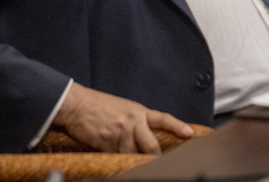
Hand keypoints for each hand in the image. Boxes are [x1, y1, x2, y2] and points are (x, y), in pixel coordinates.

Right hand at [53, 81, 193, 153]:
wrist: (78, 105)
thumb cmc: (100, 106)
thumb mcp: (124, 109)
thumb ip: (137, 121)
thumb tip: (146, 135)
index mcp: (140, 112)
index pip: (163, 119)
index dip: (177, 126)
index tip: (190, 133)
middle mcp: (133, 122)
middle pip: (151, 144)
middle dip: (155, 156)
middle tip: (158, 163)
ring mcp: (120, 133)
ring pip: (133, 154)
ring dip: (132, 159)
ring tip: (130, 159)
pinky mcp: (107, 143)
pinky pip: (116, 157)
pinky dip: (117, 160)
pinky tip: (114, 158)